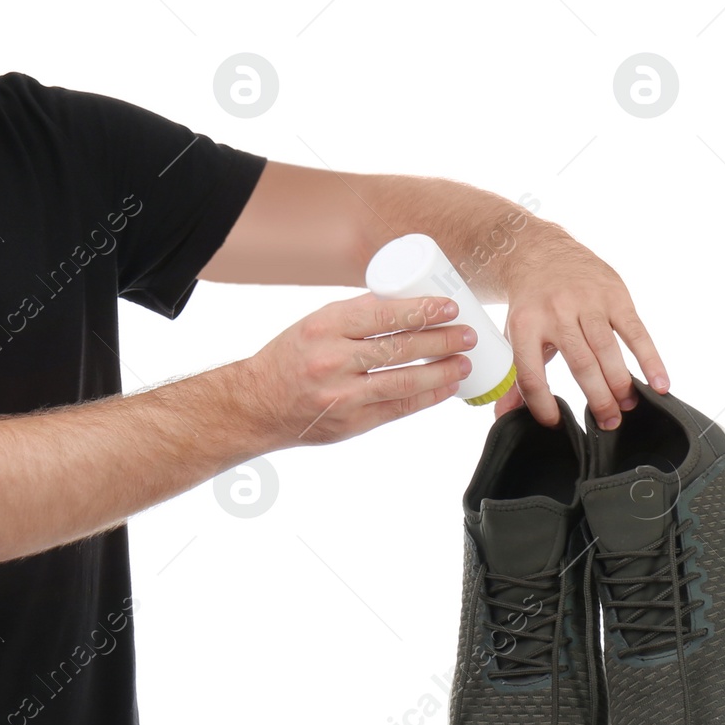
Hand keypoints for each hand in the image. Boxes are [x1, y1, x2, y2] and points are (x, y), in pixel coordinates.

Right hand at [243, 293, 474, 447]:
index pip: (382, 315)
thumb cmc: (290, 358)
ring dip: (441, 371)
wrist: (257, 404)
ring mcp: (342, 396)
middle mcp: (332, 361)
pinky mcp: (350, 423)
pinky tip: (445, 387)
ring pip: (404, 382)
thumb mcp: (314, 324)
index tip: (449, 307)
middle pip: (399, 348)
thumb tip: (406, 301)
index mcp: (323, 327)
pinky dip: (426, 398)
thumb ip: (355, 316)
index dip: (421, 311)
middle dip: (441, 340)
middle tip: (467, 333)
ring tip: (465, 362)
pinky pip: (398, 409)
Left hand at [492, 232, 666, 429]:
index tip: (555, 423)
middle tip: (608, 423)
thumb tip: (505, 416)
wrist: (541, 254)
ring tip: (627, 407)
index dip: (542, 403)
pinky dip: (651, 360)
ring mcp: (588, 303)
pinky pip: (636, 332)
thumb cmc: (532, 305)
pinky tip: (660, 384)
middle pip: (580, 364)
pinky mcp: (615, 296)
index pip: (532, 373)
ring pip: (608, 351)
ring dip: (621, 384)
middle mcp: (557, 313)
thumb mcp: (517, 336)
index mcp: (526, 325)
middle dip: (597, 398)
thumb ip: (514, 376)